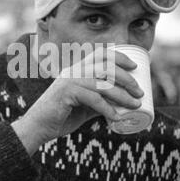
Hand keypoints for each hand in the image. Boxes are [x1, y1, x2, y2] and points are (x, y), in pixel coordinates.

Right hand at [12, 48, 143, 154]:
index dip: (120, 56)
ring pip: (102, 83)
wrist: (39, 127)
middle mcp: (74, 71)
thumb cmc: (62, 116)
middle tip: (140, 92)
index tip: (135, 67)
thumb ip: (100, 102)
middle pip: (106, 66)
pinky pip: (92, 99)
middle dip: (127, 78)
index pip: (101, 53)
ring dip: (122, 94)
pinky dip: (107, 109)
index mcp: (78, 69)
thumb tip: (122, 105)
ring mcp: (69, 81)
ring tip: (135, 104)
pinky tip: (116, 118)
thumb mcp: (86, 106)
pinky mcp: (65, 93)